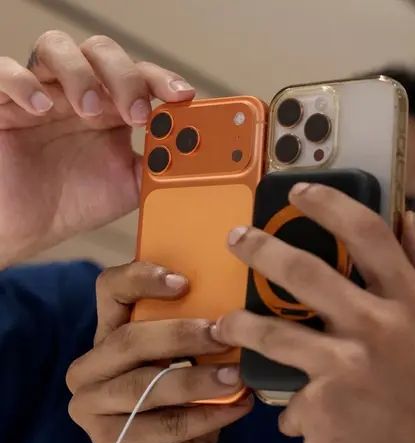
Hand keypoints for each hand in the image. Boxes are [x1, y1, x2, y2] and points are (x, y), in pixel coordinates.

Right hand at [0, 31, 195, 267]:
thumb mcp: (128, 187)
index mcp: (111, 107)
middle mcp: (77, 92)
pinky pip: (4, 70)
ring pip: (57, 47)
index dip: (163, 80)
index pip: (141, 75)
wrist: (21, 229)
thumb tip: (202, 158)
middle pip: (103, 53)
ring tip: (90, 110)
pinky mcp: (0, 103)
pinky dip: (24, 81)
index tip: (182, 97)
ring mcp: (39, 92)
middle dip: (125, 77)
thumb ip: (163, 169)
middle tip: (136, 112)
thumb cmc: (71, 202)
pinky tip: (40, 107)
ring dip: (81, 74)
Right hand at [66, 262, 252, 442]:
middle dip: (180, 335)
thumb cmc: (191, 394)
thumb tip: (240, 303)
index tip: (183, 281)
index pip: (111, 290)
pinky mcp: (109, 442)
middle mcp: (91, 367)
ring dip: (196, 380)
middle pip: (128, 339)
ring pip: (143, 386)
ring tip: (236, 376)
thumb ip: (200, 328)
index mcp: (110, 333)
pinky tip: (237, 406)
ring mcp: (92, 406)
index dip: (141, 278)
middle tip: (223, 334)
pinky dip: (204, 416)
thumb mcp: (193, 356)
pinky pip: (160, 426)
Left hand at [213, 183, 414, 442]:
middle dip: (259, 248)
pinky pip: (288, 395)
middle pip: (304, 271)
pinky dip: (291, 402)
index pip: (369, 234)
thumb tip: (409, 219)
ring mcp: (347, 367)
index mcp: (412, 302)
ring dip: (239, 324)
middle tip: (237, 239)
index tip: (301, 192)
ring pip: (271, 332)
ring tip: (226, 324)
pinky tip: (302, 411)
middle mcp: (380, 328)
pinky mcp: (322, 407)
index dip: (330, 204)